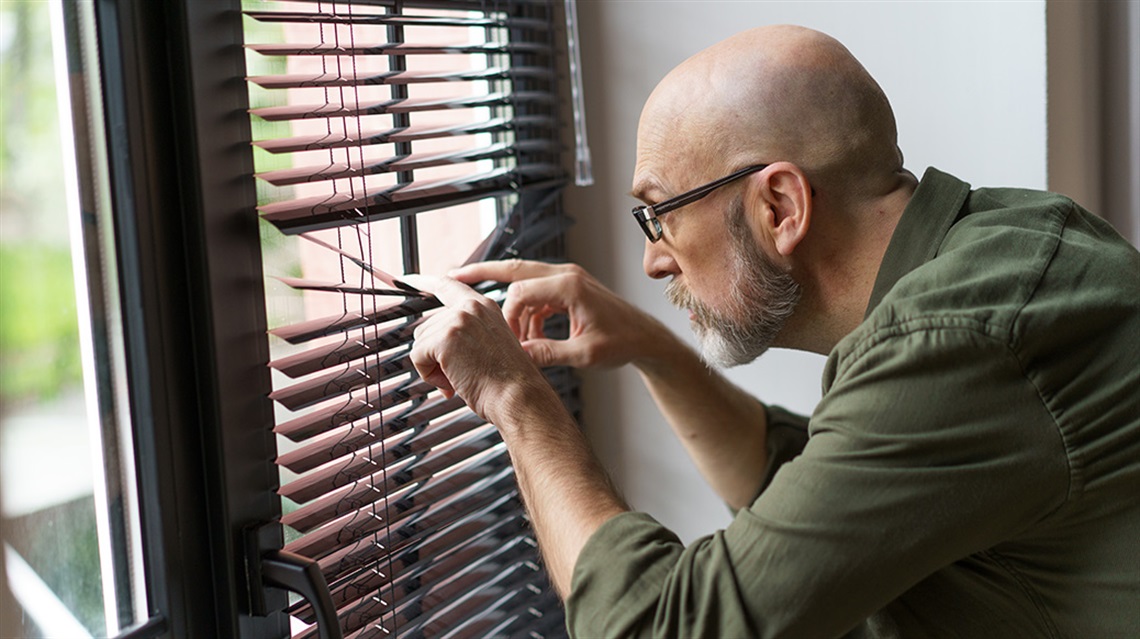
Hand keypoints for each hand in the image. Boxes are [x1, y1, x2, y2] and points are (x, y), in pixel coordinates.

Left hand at [402, 274, 557, 424]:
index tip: (408, 279)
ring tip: (461, 376)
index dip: (424, 282)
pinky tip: (453, 381)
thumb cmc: (508, 383)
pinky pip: (417, 357)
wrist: (518, 397)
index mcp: (484, 307)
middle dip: (435, 354)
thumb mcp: (488, 346)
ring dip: (434, 367)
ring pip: (420, 343)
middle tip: (459, 372)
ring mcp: (458, 320)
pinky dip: (429, 375)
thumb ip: (464, 334)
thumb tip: (431, 345)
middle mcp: (471, 307)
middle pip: (427, 326)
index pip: (448, 285)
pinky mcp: (445, 337)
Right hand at [450, 260, 668, 368]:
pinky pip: (537, 294)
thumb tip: (517, 356)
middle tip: (452, 277)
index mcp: (569, 286)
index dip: (506, 315)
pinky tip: (528, 336)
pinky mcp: (569, 289)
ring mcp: (567, 279)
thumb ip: (548, 353)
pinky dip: (527, 312)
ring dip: (511, 306)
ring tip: (504, 333)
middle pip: (514, 267)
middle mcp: (566, 275)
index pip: (520, 290)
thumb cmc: (623, 343)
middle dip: (482, 273)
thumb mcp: (584, 355)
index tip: (506, 339)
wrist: (646, 337)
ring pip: (523, 281)